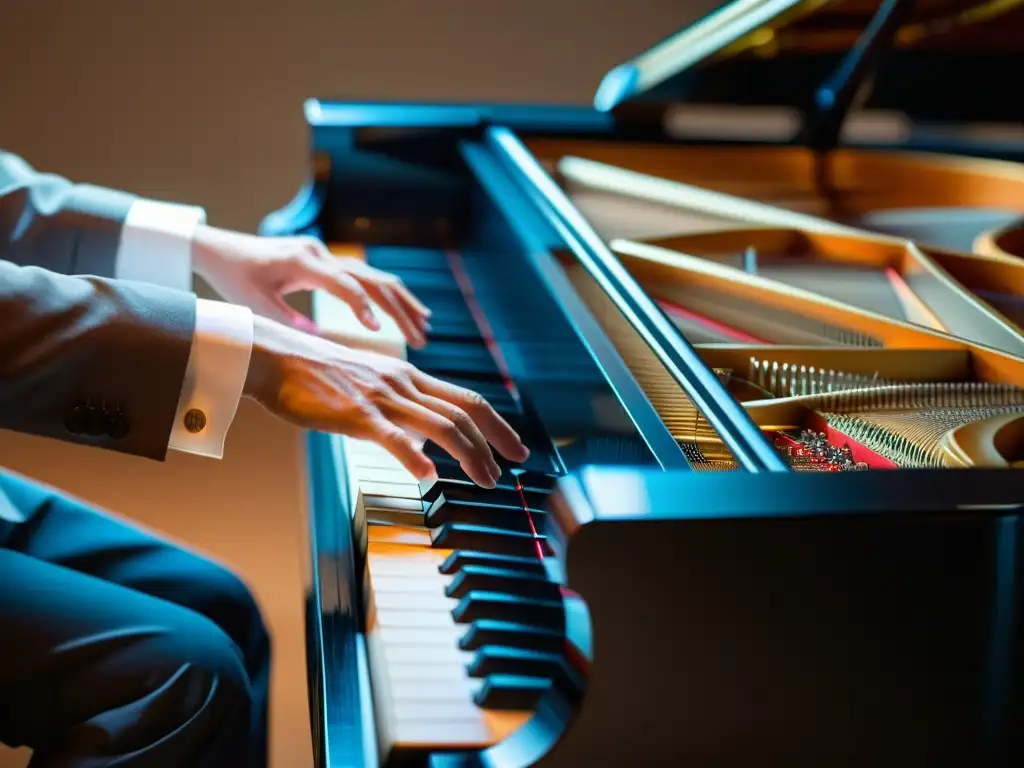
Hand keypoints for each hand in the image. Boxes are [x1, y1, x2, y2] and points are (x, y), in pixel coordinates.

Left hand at [192, 226, 430, 347]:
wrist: (221, 249)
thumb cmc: (234, 278)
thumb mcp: (254, 305)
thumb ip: (288, 322)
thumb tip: (321, 345)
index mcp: (302, 262)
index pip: (344, 284)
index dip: (363, 307)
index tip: (379, 332)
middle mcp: (321, 254)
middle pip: (372, 279)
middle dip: (399, 309)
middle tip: (422, 337)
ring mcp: (328, 256)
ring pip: (376, 277)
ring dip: (402, 302)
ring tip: (425, 327)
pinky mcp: (329, 263)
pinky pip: (367, 278)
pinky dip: (390, 295)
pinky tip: (409, 311)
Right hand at [244, 316, 528, 487]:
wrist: (275, 358)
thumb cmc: (317, 375)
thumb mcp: (370, 385)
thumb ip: (400, 408)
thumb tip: (426, 442)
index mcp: (409, 377)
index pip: (466, 399)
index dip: (497, 424)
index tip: (516, 447)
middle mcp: (403, 383)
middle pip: (464, 413)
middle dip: (495, 443)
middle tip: (511, 468)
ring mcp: (382, 398)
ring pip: (441, 426)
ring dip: (470, 456)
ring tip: (485, 479)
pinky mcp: (355, 414)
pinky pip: (393, 437)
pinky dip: (415, 458)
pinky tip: (428, 477)